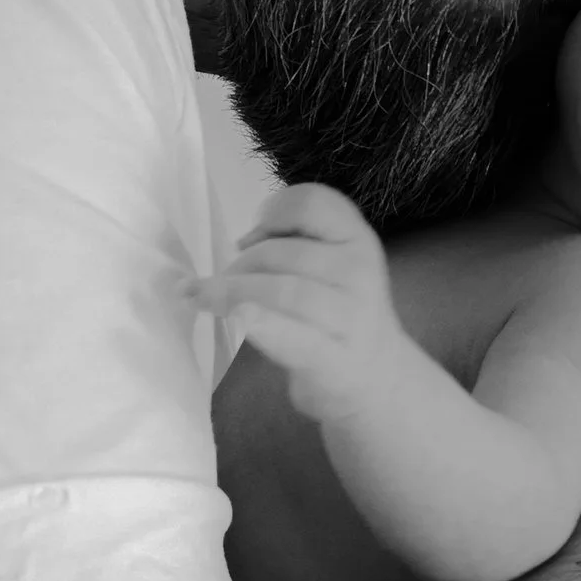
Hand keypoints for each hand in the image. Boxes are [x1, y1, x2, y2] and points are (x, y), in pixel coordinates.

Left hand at [191, 183, 409, 429]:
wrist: (376, 378)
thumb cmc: (337, 314)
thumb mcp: (329, 264)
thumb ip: (294, 243)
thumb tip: (244, 242)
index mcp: (356, 238)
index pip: (313, 202)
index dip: (274, 211)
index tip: (251, 236)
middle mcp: (359, 270)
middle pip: (285, 253)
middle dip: (242, 264)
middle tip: (220, 282)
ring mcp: (351, 317)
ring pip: (284, 291)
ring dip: (233, 292)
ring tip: (204, 298)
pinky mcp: (336, 360)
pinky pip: (295, 337)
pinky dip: (262, 325)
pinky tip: (237, 319)